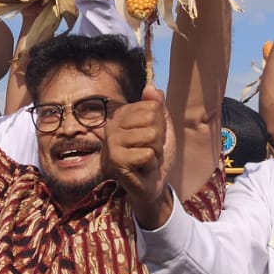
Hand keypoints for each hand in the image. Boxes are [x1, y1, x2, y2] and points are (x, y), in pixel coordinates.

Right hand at [103, 87, 173, 227]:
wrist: (152, 185)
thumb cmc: (154, 156)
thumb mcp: (161, 128)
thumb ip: (157, 107)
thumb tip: (152, 88)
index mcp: (121, 115)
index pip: (152, 107)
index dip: (160, 125)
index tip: (152, 139)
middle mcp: (112, 126)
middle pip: (152, 120)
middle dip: (159, 139)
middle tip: (150, 151)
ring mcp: (112, 143)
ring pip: (151, 137)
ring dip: (156, 153)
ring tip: (146, 160)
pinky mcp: (116, 161)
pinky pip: (148, 155)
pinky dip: (152, 165)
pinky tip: (142, 170)